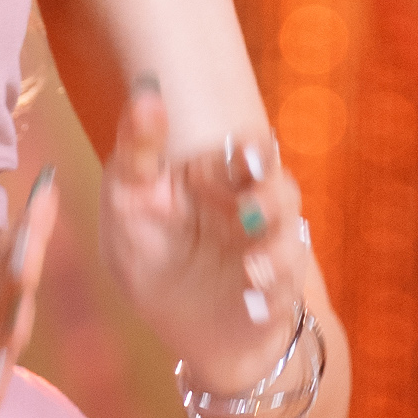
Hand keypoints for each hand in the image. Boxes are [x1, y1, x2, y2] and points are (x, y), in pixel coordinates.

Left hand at [101, 77, 305, 388]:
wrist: (176, 328)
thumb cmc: (149, 251)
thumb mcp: (128, 201)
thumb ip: (137, 150)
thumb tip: (146, 90)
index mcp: (218, 176)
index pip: (247, 149)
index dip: (253, 149)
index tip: (248, 152)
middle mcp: (252, 206)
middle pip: (279, 187)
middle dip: (271, 195)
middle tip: (250, 209)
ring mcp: (270, 250)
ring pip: (290, 239)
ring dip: (274, 254)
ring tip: (252, 269)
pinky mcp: (277, 295)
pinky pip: (285, 293)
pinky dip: (270, 298)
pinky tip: (252, 303)